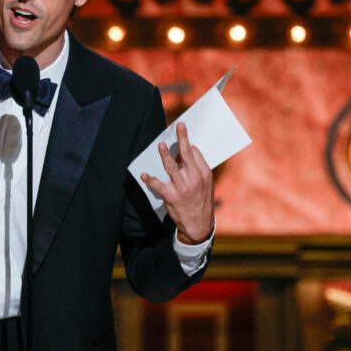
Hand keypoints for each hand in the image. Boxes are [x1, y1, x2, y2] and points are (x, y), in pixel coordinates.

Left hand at [140, 123, 213, 244]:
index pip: (195, 154)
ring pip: (170, 166)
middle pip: (186, 154)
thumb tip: (186, 154)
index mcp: (204, 174)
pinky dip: (149, 179)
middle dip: (182, 138)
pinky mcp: (170, 195)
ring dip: (164, 154)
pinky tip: (143, 175)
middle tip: (178, 125)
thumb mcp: (207, 185)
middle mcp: (194, 178)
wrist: (198, 224)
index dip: (187, 145)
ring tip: (159, 144)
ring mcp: (181, 187)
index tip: (183, 138)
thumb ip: (198, 169)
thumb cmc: (202, 201)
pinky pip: (157, 184)